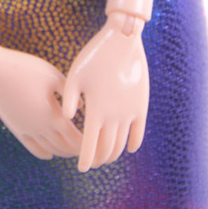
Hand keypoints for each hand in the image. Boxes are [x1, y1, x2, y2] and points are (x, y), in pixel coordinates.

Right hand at [0, 43, 81, 159]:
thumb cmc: (27, 68)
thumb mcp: (53, 76)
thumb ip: (69, 93)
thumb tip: (80, 107)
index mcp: (52, 114)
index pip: (75, 138)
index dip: (86, 144)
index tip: (96, 145)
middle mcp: (40, 127)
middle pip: (64, 147)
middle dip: (77, 151)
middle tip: (89, 151)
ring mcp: (27, 129)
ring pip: (49, 149)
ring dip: (62, 152)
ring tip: (72, 151)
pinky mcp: (16, 128)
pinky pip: (32, 148)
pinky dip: (44, 153)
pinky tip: (50, 154)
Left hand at [63, 12, 148, 171]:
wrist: (122, 40)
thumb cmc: (94, 55)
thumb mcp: (75, 74)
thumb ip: (69, 99)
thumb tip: (66, 119)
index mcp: (96, 110)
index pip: (90, 146)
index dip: (85, 160)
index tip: (80, 168)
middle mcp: (114, 116)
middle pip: (107, 150)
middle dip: (98, 159)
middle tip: (92, 162)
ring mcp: (129, 112)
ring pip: (122, 144)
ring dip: (114, 153)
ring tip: (105, 155)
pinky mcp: (141, 106)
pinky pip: (139, 134)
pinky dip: (133, 144)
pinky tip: (128, 147)